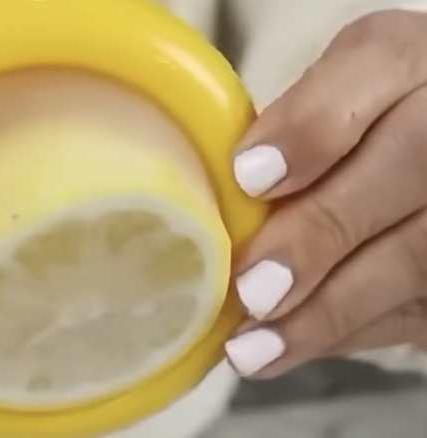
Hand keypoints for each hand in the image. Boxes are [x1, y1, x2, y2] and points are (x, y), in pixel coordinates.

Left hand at [222, 10, 426, 377]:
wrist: (417, 163)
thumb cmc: (358, 127)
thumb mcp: (331, 100)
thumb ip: (295, 127)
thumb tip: (235, 191)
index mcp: (411, 60)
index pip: (379, 65)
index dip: (313, 128)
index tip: (249, 178)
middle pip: (410, 165)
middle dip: (321, 235)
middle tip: (251, 289)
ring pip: (419, 255)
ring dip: (332, 310)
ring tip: (255, 347)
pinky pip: (420, 306)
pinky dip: (351, 331)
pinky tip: (293, 345)